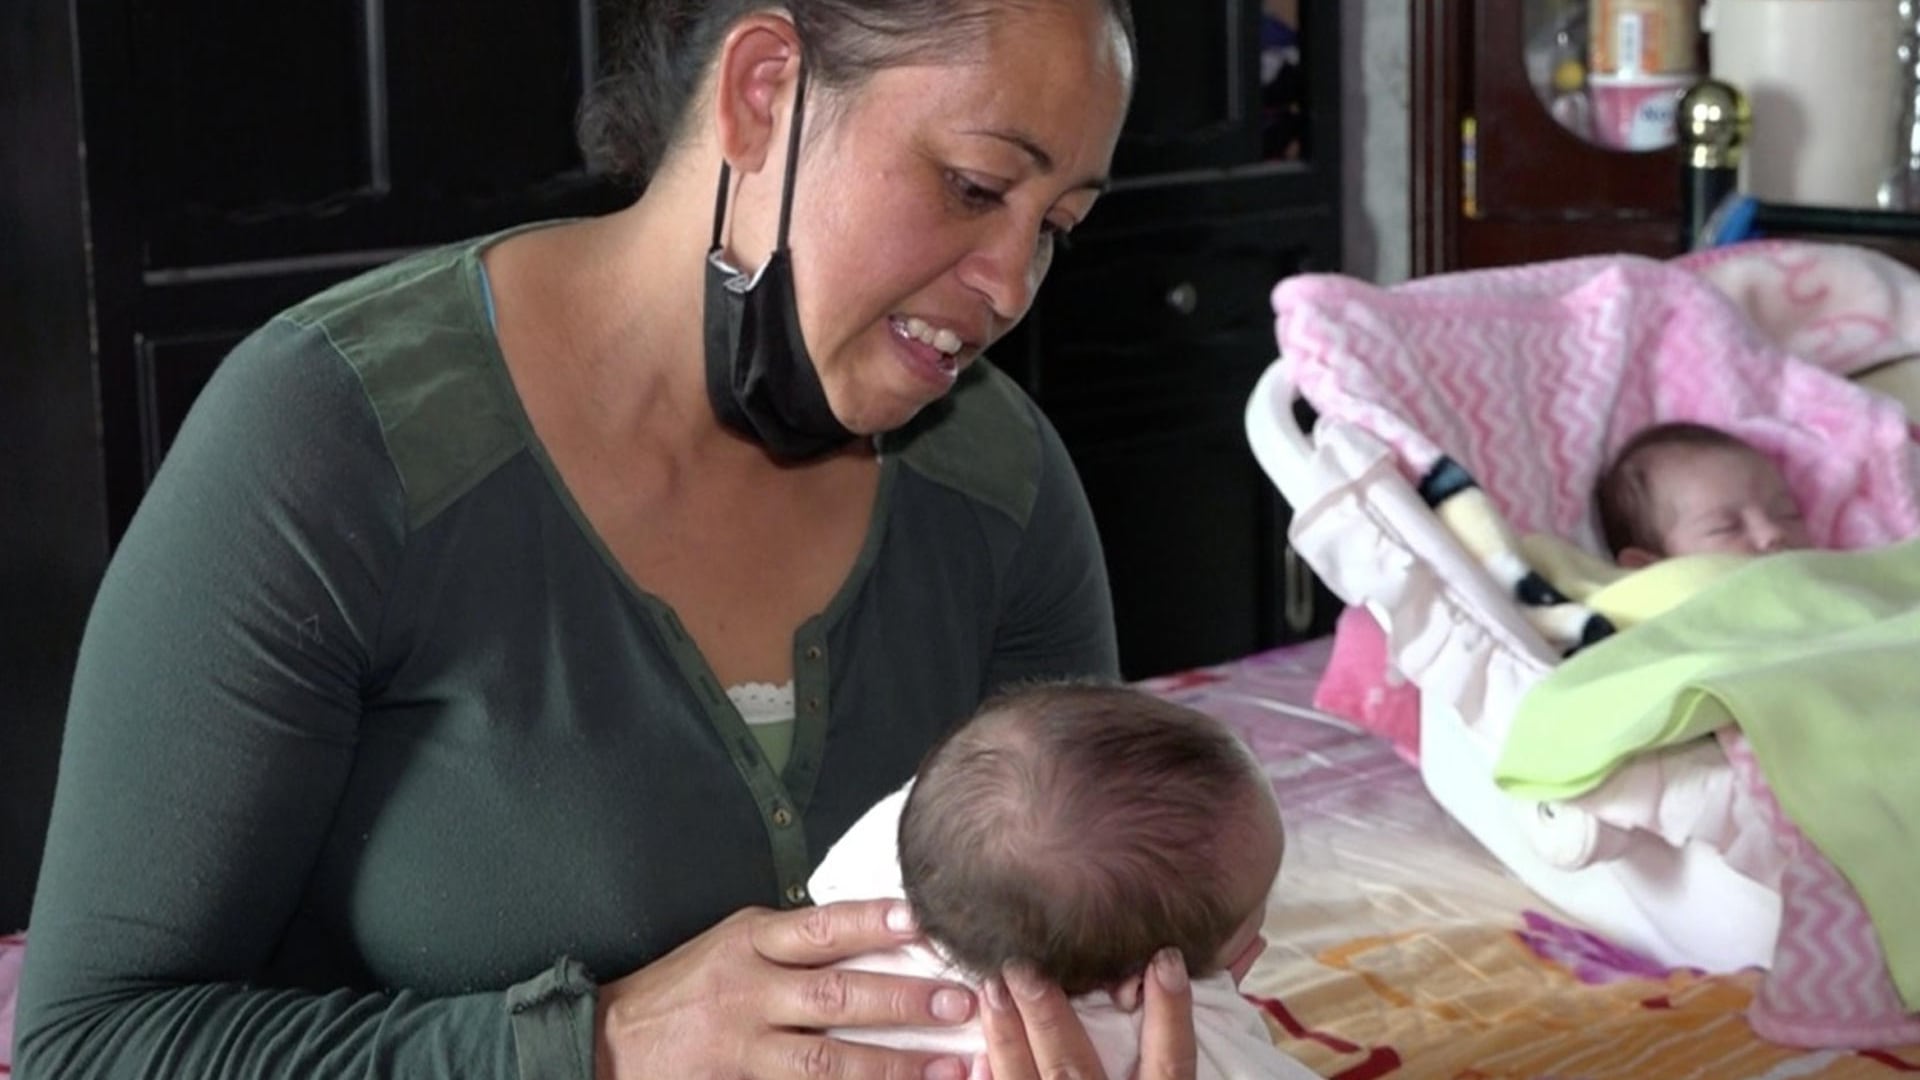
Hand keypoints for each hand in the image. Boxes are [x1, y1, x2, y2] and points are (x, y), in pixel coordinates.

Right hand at [594, 900, 976, 1079]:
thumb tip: (869, 930)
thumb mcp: (730, 943)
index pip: (821, 927)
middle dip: (902, 1000)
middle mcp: (749, 991)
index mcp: (750, 942)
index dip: (872, 922)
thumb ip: (790, 941)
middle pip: (835, 994)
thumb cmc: (682, 987)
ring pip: (826, 1060)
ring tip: (946, 1069)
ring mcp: (743, 1046)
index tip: (922, 920)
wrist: (609, 1041)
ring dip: (892, 1066)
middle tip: (960, 1002)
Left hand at [975, 947, 1196, 1079]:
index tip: (1165, 957)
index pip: (1171, 1064)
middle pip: (1074, 1068)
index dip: (1172, 1014)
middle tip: (1023, 965)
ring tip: (992, 988)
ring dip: (1008, 1037)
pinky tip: (976, 1056)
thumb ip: (1192, 1036)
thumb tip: (1241, 974)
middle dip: (1048, 1017)